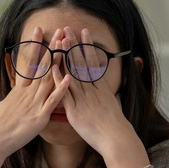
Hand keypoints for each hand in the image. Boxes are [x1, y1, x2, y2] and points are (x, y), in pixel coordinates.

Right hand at [0, 26, 71, 160]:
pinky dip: (61, 89)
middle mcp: (27, 93)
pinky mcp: (39, 116)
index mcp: (20, 89)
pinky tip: (69, 77)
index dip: (34, 45)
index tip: (39, 30)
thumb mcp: (7, 104)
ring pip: (48, 78)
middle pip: (42, 66)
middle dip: (51, 47)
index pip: (28, 62)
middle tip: (59, 31)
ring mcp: (34, 103)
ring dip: (58, 61)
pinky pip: (52, 101)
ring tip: (66, 46)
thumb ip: (16, 96)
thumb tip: (18, 90)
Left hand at [60, 27, 148, 167]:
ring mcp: (83, 99)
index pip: (93, 62)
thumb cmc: (115, 126)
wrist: (116, 139)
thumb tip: (107, 91)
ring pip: (73, 73)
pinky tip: (53, 68)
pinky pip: (65, 93)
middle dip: (74, 45)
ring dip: (66, 56)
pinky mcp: (75, 110)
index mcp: (101, 88)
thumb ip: (107, 96)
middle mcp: (92, 90)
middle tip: (68, 28)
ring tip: (60, 40)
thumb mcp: (113, 105)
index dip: (87, 47)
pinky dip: (59, 80)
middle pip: (82, 63)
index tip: (83, 32)